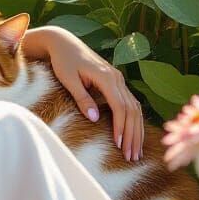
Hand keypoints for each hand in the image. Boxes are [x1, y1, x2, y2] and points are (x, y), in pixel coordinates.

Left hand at [44, 30, 144, 162]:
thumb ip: (82, 98)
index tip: (119, 145)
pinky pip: (130, 103)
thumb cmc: (63, 61)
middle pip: (131, 110)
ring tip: (135, 151)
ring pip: (134, 108)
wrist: (63, 42)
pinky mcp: (116, 82)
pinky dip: (133, 120)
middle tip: (131, 157)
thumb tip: (95, 119)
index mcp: (106, 77)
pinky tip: (134, 134)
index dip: (121, 127)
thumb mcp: (68, 79)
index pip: (119, 107)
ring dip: (136, 130)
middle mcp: (117, 78)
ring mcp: (118, 79)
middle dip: (132, 135)